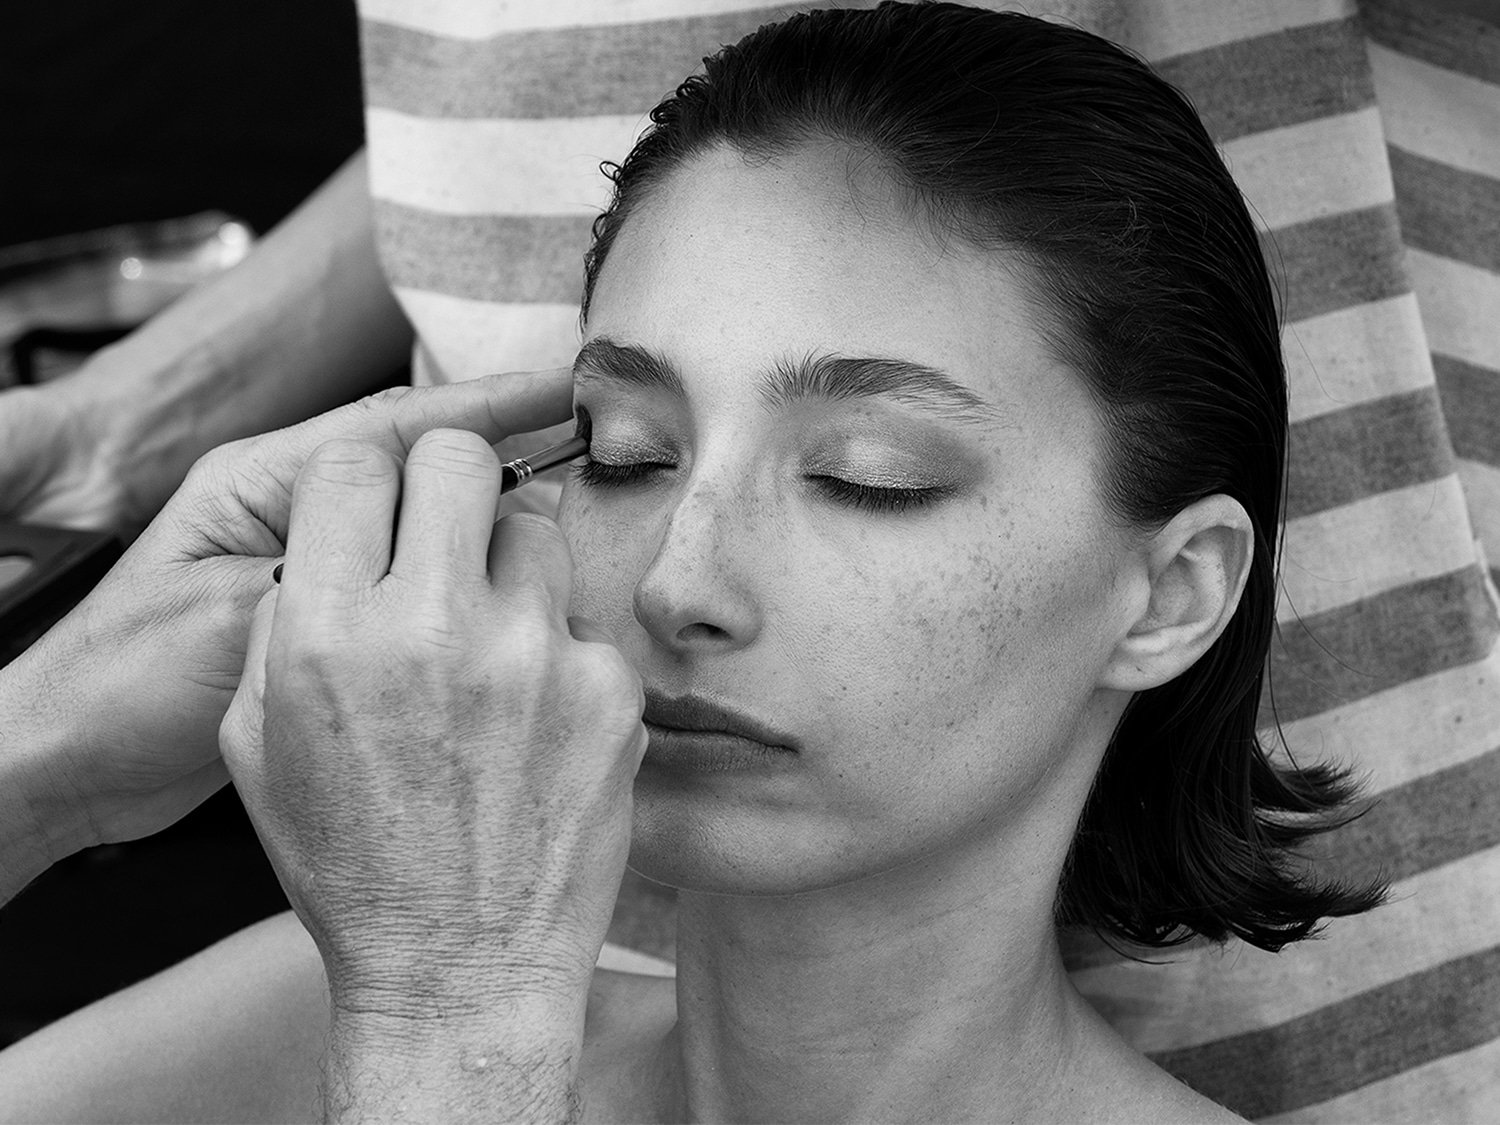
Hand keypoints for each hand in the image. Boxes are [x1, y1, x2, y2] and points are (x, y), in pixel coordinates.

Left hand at [4, 369, 572, 862]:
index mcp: (259, 485)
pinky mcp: (316, 617)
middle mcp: (285, 511)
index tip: (562, 390)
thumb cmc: (123, 685)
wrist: (73, 762)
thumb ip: (326, 574)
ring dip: (475, 520)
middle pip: (412, 462)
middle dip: (492, 455)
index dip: (484, 406)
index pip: (391, 427)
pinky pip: (403, 583)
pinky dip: (450, 581)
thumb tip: (432, 548)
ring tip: (555, 527)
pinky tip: (495, 596)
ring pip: (414, 525)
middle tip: (582, 456)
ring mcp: (303, 562)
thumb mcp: (225, 618)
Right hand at [221, 429, 645, 1008]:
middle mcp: (430, 626)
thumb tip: (338, 538)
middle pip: (455, 455)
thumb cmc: (352, 860)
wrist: (459, 969)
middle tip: (449, 532)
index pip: (353, 462)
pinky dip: (559, 653)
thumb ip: (285, 620)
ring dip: (509, 565)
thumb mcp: (260, 742)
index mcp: (325, 632)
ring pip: (536, 523)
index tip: (382, 511)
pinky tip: (537, 720)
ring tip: (493, 642)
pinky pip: (582, 621)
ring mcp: (533, 655)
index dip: (367, 484)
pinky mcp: (608, 690)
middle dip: (447, 481)